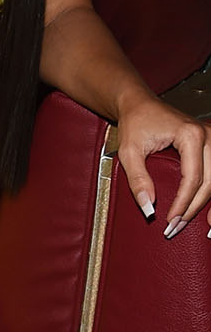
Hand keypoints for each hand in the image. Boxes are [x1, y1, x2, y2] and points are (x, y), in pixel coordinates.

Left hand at [113, 95, 210, 237]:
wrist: (138, 104)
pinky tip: (207, 211)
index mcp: (191, 135)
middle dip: (194, 208)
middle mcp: (208, 136)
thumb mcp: (129, 151)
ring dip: (207, 204)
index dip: (183, 203)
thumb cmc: (134, 122)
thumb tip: (148, 208)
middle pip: (209, 182)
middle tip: (176, 227)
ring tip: (196, 225)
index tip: (170, 220)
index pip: (192, 179)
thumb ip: (137, 179)